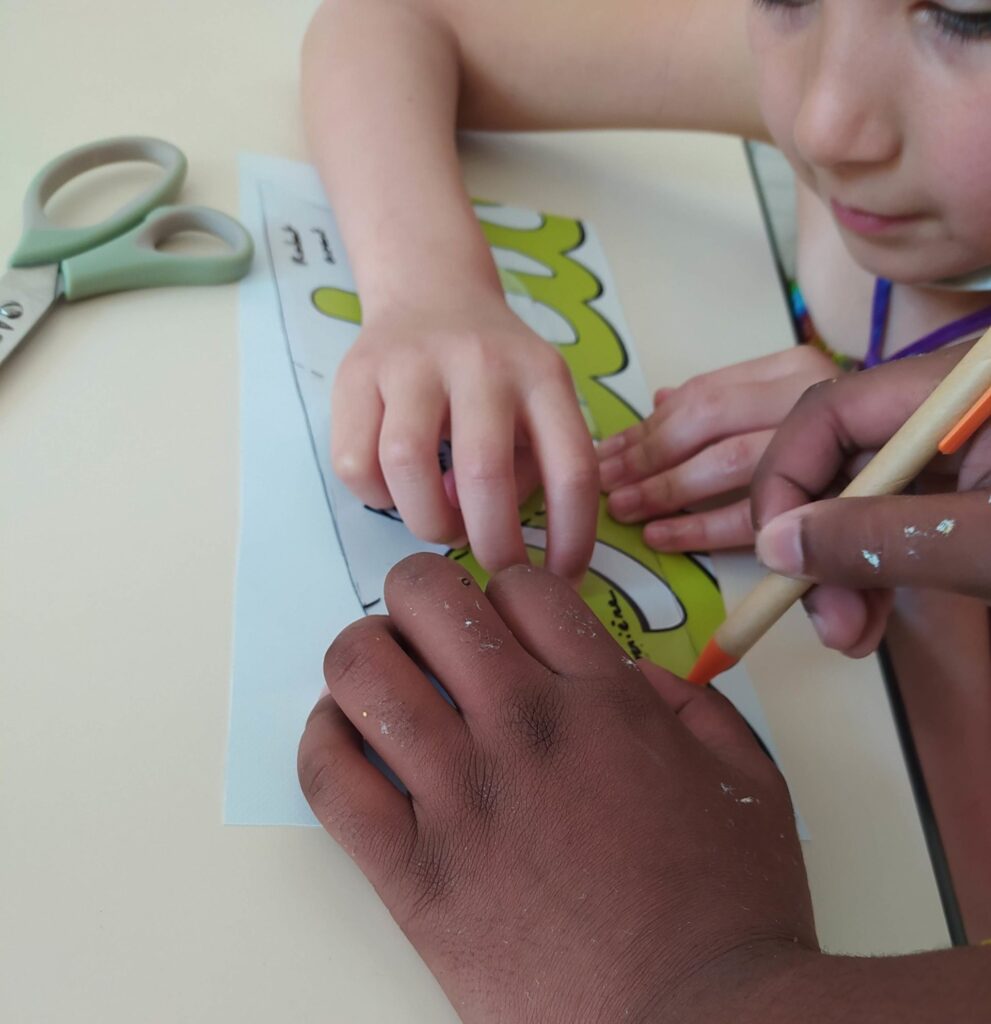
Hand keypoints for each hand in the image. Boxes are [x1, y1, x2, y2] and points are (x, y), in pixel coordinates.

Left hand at [299, 553, 815, 1023]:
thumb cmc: (729, 908)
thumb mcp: (746, 779)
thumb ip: (690, 702)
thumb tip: (626, 670)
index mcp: (603, 700)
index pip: (520, 586)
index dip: (504, 588)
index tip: (500, 618)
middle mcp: (524, 728)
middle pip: (427, 600)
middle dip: (418, 593)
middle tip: (425, 625)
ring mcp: (461, 797)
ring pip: (364, 671)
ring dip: (363, 654)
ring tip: (380, 676)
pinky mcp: (413, 873)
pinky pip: (329, 779)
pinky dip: (322, 740)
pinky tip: (344, 740)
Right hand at [331, 294, 597, 581]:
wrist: (430, 290)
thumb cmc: (494, 370)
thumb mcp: (537, 402)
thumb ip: (529, 467)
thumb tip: (471, 522)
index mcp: (542, 376)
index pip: (572, 469)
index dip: (572, 539)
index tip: (561, 581)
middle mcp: (481, 362)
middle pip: (484, 474)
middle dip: (493, 544)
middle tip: (495, 567)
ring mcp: (412, 363)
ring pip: (406, 468)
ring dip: (426, 520)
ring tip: (440, 520)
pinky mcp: (356, 374)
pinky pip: (355, 463)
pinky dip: (376, 496)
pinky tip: (395, 486)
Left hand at [597, 346, 838, 550]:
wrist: (956, 452)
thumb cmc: (848, 444)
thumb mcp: (782, 412)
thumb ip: (732, 404)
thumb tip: (661, 396)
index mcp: (793, 367)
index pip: (703, 394)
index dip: (646, 428)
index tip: (606, 453)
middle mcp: (817, 388)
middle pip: (708, 424)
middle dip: (647, 461)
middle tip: (604, 491)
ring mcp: (839, 432)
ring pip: (731, 463)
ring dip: (667, 494)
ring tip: (623, 514)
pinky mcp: (853, 490)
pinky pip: (766, 509)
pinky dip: (705, 527)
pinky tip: (662, 537)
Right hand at [751, 343, 990, 655]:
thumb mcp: (988, 546)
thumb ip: (881, 540)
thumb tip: (774, 547)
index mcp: (960, 388)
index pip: (829, 411)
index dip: (783, 482)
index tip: (777, 558)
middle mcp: (945, 407)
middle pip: (838, 457)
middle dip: (817, 542)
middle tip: (824, 621)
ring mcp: (958, 447)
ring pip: (860, 495)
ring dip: (842, 567)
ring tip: (850, 636)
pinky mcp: (966, 484)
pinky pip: (894, 516)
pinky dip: (875, 567)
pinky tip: (869, 618)